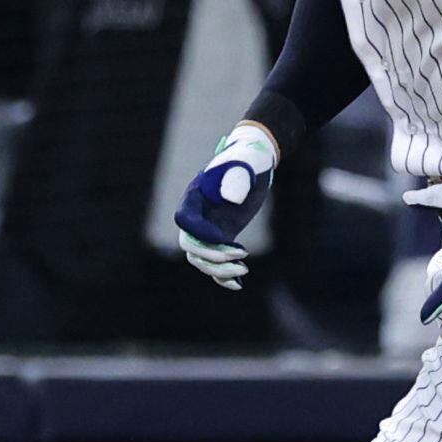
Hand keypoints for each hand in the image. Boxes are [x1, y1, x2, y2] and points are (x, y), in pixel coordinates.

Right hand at [174, 119, 279, 285]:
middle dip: (212, 256)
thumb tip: (230, 200)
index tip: (223, 236)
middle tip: (241, 254)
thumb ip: (237, 176)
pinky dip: (222, 277)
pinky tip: (238, 285)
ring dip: (219, 269)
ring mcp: (209, 227)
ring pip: (201, 259)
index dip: (199, 232)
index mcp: (196, 194)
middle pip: (190, 245)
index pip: (184, 219)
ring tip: (244, 269)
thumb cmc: (249, 156)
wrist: (257, 161)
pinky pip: (215, 263)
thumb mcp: (245, 161)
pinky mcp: (223, 236)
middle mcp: (198, 214)